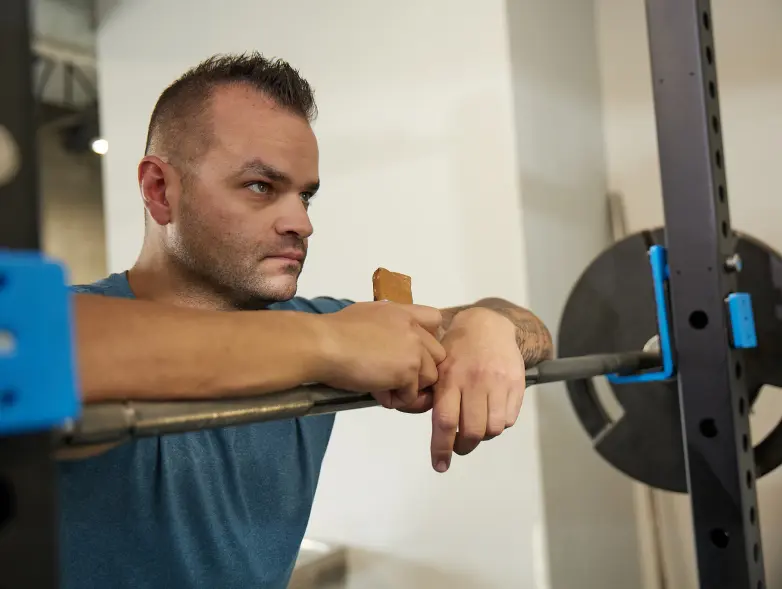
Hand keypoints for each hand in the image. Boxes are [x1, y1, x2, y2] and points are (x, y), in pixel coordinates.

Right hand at [317, 302, 445, 407]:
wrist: (325, 345)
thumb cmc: (335, 331)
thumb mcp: (366, 314)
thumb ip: (386, 325)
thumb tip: (387, 340)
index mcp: (402, 312)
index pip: (435, 320)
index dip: (429, 338)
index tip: (412, 350)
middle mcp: (413, 329)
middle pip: (438, 355)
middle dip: (421, 369)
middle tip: (397, 378)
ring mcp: (414, 350)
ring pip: (429, 378)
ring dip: (409, 387)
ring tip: (382, 387)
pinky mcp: (408, 372)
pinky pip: (411, 395)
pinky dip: (394, 399)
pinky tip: (375, 393)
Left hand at [430, 307, 524, 472]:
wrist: (487, 325)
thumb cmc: (457, 349)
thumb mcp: (437, 366)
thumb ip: (433, 395)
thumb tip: (432, 429)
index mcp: (450, 378)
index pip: (446, 422)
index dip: (442, 449)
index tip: (440, 465)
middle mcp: (474, 381)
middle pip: (472, 431)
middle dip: (464, 446)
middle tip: (460, 445)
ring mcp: (498, 383)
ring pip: (493, 429)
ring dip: (484, 436)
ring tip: (476, 427)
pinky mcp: (516, 384)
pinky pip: (510, 419)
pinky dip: (500, 424)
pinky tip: (491, 412)